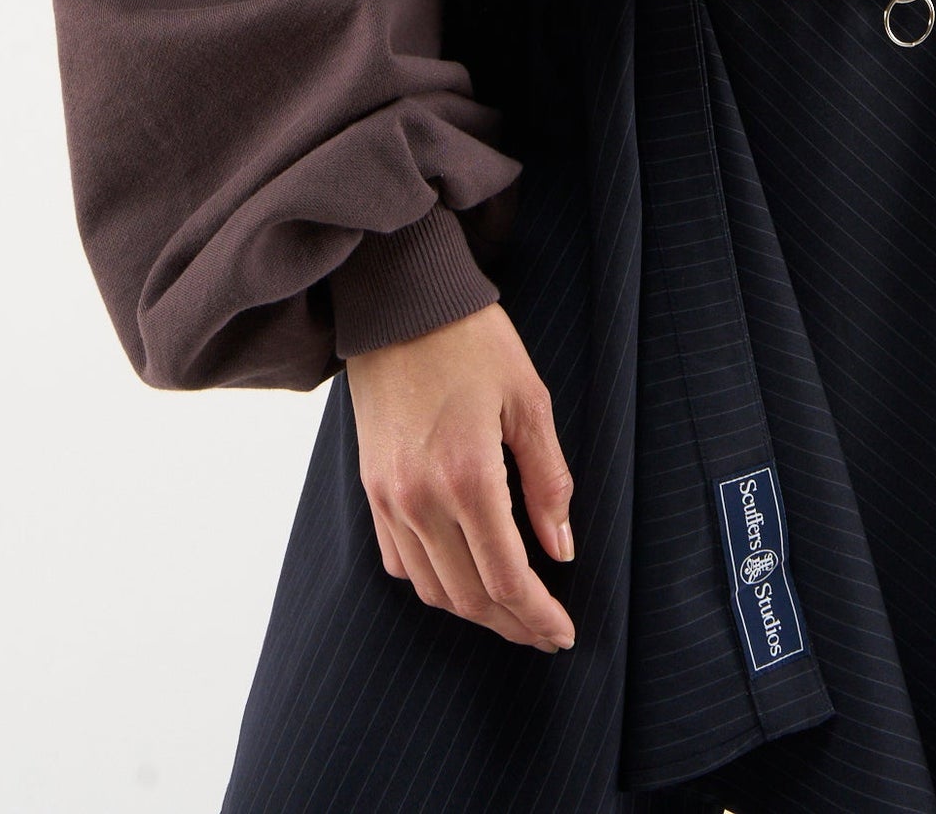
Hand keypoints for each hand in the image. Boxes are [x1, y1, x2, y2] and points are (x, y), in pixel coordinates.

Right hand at [345, 302, 575, 650]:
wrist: (399, 304)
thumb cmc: (472, 341)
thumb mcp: (529, 399)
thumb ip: (548, 479)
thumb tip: (561, 549)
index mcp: (468, 476)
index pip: (506, 578)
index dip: (537, 615)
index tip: (563, 632)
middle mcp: (420, 499)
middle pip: (469, 596)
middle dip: (513, 623)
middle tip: (546, 632)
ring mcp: (389, 498)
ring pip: (432, 588)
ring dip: (474, 611)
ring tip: (512, 612)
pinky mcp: (372, 490)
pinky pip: (399, 561)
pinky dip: (434, 583)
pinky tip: (462, 577)